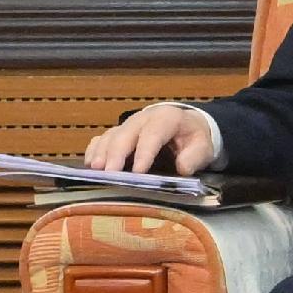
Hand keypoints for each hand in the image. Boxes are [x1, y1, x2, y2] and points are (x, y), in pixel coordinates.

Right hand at [84, 103, 215, 176]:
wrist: (187, 126)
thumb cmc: (193, 138)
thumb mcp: (203, 147)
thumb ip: (194, 157)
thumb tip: (182, 168)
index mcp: (166, 118)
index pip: (153, 134)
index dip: (144, 152)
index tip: (138, 172)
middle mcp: (143, 119)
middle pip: (126, 134)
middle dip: (116, 154)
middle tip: (110, 173)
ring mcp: (128, 125)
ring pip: (111, 135)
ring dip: (102, 152)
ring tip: (96, 169)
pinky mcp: (119, 133)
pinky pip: (102, 138)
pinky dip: (94, 150)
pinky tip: (90, 164)